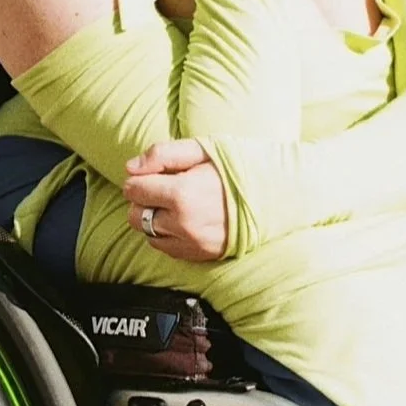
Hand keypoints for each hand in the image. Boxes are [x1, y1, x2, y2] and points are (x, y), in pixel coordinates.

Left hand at [122, 137, 228, 261]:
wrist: (274, 196)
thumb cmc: (237, 167)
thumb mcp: (202, 150)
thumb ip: (162, 154)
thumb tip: (130, 167)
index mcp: (182, 193)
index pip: (134, 189)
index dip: (140, 179)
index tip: (155, 174)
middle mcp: (183, 223)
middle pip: (134, 215)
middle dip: (143, 200)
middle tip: (164, 189)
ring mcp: (191, 243)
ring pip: (147, 233)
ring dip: (154, 218)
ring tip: (176, 205)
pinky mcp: (199, 255)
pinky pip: (164, 247)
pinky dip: (166, 233)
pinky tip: (184, 220)